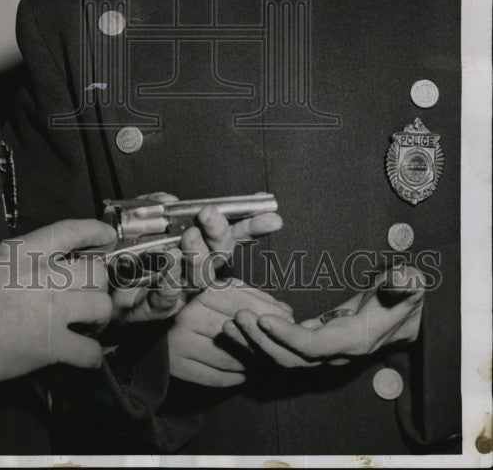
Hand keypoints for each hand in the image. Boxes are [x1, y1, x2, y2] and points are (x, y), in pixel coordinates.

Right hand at [0, 219, 115, 380]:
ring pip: (101, 307)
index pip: (74, 230)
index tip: (107, 237)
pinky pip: (89, 351)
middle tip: (89, 293)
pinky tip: (84, 352)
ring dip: (99, 316)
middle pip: (96, 271)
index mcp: (29, 250)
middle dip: (98, 283)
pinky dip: (91, 354)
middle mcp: (47, 276)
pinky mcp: (51, 346)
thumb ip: (27, 255)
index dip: (97, 231)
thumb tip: (50, 259)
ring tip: (88, 322)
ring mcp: (52, 311)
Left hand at [111, 193, 283, 323]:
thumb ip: (152, 205)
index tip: (270, 214)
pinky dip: (168, 287)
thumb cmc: (119, 253)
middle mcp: (189, 271)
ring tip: (189, 238)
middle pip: (217, 256)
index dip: (250, 226)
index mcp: (192, 248)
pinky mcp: (149, 311)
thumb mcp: (134, 218)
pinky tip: (167, 272)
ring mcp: (173, 291)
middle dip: (219, 234)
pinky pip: (164, 302)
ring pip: (197, 280)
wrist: (92, 286)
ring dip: (196, 258)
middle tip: (209, 215)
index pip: (227, 235)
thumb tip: (171, 200)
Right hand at [169, 280, 293, 386]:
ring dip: (250, 362)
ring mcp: (181, 342)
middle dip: (262, 340)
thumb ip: (251, 295)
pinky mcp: (178, 366)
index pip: (241, 302)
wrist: (155, 330)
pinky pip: (215, 377)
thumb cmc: (196, 305)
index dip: (267, 311)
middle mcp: (189, 315)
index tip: (289, 318)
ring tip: (261, 359)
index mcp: (199, 292)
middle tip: (277, 344)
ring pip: (229, 358)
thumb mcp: (221, 290)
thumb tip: (285, 311)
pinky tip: (243, 372)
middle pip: (238, 333)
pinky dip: (234, 377)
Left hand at [224, 265, 424, 368]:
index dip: (288, 337)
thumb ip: (406, 283)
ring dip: (253, 345)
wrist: (406, 313)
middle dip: (261, 342)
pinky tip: (237, 327)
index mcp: (355, 339)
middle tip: (236, 318)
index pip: (316, 347)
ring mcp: (322, 352)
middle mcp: (336, 353)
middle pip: (292, 359)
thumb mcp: (412, 283)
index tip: (262, 319)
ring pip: (282, 359)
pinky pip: (282, 350)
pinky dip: (258, 341)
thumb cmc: (406, 295)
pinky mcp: (312, 344)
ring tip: (228, 326)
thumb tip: (402, 280)